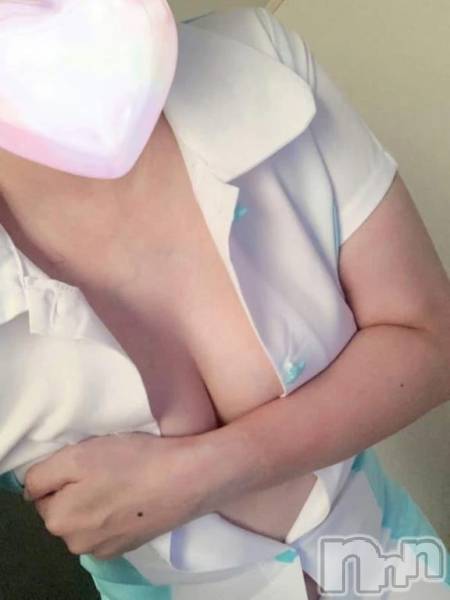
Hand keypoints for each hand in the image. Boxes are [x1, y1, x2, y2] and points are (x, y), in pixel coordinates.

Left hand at [23, 432, 207, 558]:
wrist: (188, 479)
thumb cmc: (133, 461)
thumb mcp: (79, 455)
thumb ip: (43, 475)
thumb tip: (31, 491)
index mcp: (59, 520)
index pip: (42, 492)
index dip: (64, 471)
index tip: (90, 460)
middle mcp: (76, 543)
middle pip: (64, 507)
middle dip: (78, 487)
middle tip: (108, 466)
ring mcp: (104, 549)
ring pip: (86, 517)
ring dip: (97, 499)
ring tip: (125, 479)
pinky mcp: (129, 546)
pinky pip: (108, 525)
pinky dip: (116, 511)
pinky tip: (135, 496)